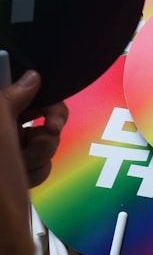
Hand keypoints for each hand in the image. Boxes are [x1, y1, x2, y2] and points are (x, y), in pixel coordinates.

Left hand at [2, 70, 67, 186]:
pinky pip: (40, 159)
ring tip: (22, 165)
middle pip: (32, 113)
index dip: (35, 96)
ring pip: (41, 138)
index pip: (12, 90)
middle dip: (42, 129)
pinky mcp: (13, 169)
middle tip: (39, 137)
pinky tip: (24, 177)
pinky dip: (39, 169)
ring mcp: (3, 151)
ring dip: (41, 153)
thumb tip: (30, 77)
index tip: (45, 112)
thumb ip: (9, 96)